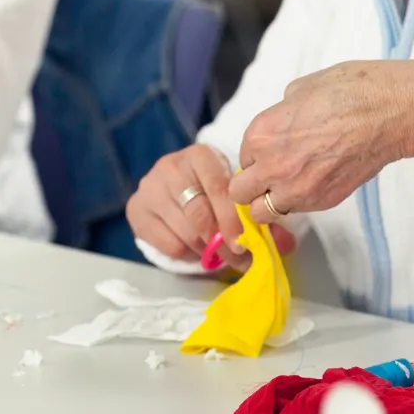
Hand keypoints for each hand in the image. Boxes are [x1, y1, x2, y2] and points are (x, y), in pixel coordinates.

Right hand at [126, 144, 246, 263]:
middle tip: (236, 257)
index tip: (243, 244)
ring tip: (216, 253)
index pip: (218, 188)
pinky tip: (194, 249)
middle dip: (221, 242)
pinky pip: (169, 245)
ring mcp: (149, 188)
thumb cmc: (209, 187)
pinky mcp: (136, 209)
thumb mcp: (228, 187)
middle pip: (199, 213)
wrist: (174, 183)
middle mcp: (170, 167)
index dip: (232, 220)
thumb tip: (278, 242)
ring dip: (206, 250)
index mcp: (199, 155)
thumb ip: (249, 212)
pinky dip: (188, 254)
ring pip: (186, 233)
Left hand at [232, 60, 413, 224]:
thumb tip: (283, 119)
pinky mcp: (322, 202)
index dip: (256, 153)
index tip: (271, 149)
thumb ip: (281, 112)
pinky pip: (296, 211)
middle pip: (241, 192)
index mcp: (261, 134)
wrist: (389, 113)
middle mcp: (272, 167)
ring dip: (269, 200)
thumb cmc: (349, 91)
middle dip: (252, 183)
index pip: (242, 156)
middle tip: (270, 173)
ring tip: (287, 186)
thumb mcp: (301, 89)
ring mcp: (297, 190)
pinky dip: (298, 203)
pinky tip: (314, 183)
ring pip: (262, 212)